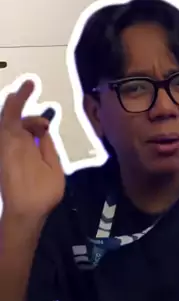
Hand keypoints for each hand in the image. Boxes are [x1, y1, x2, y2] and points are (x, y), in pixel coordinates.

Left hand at [0, 81, 64, 222]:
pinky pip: (11, 139)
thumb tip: (41, 128)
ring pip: (10, 128)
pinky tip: (35, 138)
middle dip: (24, 108)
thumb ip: (45, 143)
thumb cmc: (39, 192)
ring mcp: (3, 153)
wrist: (23, 217)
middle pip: (10, 118)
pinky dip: (22, 132)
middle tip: (39, 106)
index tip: (31, 83)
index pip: (11, 112)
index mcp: (15, 142)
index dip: (20, 95)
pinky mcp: (3, 161)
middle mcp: (5, 145)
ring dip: (25, 123)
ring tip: (43, 128)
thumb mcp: (51, 165)